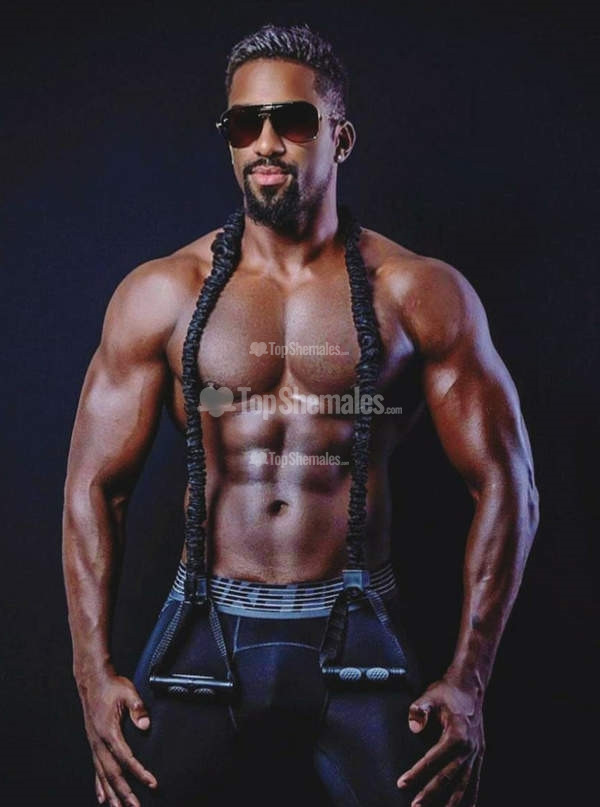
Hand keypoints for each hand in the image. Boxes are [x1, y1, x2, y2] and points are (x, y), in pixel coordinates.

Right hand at [76, 670, 157, 805]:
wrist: (92, 680)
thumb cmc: (111, 686)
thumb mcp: (128, 692)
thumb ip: (137, 708)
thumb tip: (145, 725)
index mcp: (109, 731)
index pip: (126, 758)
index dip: (139, 772)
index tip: (152, 783)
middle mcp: (99, 742)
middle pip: (113, 774)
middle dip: (125, 793)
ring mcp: (94, 744)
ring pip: (103, 776)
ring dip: (112, 795)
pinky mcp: (93, 744)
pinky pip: (96, 770)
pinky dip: (99, 786)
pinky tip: (102, 798)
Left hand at [396, 677, 484, 805]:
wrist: (470, 687)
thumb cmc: (448, 692)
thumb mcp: (430, 696)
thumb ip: (419, 710)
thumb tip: (414, 727)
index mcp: (456, 735)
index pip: (433, 760)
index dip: (417, 773)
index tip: (402, 783)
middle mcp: (469, 748)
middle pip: (449, 778)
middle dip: (431, 794)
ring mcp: (476, 754)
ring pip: (464, 785)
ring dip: (452, 803)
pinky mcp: (479, 756)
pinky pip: (475, 782)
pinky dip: (470, 798)